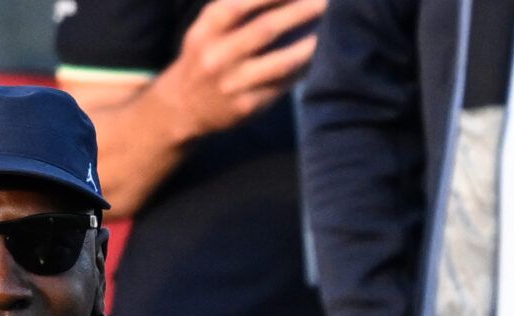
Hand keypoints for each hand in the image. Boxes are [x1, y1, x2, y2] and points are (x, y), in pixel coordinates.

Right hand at [153, 0, 326, 138]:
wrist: (182, 107)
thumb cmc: (206, 54)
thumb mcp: (209, 27)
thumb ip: (238, 6)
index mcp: (206, 31)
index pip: (239, 5)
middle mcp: (216, 57)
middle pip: (265, 30)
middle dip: (301, 12)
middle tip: (328, 1)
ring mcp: (231, 84)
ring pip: (280, 62)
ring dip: (311, 44)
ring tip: (331, 30)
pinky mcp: (246, 107)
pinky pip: (283, 85)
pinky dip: (304, 69)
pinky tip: (318, 56)